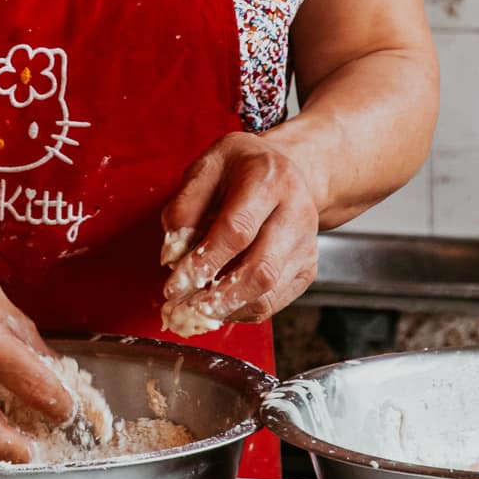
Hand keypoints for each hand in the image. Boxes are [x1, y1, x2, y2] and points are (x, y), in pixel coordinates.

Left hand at [159, 130, 322, 335]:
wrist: (287, 167)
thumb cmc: (243, 167)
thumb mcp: (208, 166)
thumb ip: (186, 205)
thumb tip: (172, 251)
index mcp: (268, 180)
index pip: (237, 230)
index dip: (204, 262)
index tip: (175, 284)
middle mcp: (295, 213)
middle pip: (261, 269)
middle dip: (218, 296)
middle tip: (184, 307)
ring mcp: (306, 244)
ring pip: (270, 292)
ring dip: (229, 309)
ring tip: (195, 312)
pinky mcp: (307, 268)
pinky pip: (274, 301)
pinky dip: (242, 311)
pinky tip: (218, 308)